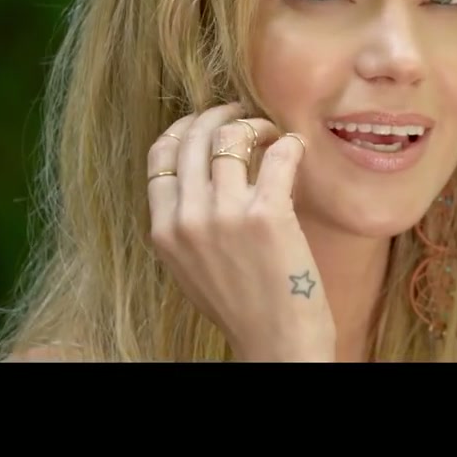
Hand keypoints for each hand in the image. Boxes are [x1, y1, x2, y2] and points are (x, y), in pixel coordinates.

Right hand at [147, 102, 335, 361]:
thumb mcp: (191, 266)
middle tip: (246, 115)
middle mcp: (188, 219)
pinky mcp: (268, 215)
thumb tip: (200, 176)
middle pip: (194, 137)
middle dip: (221, 115)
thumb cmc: (242, 305)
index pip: (160, 155)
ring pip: (232, 137)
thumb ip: (187, 224)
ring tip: (274, 134)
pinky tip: (296, 150)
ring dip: (258, 125)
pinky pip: (277, 155)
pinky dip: (289, 144)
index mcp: (164, 231)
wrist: (275, 342)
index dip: (185, 128)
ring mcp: (226, 216)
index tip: (207, 122)